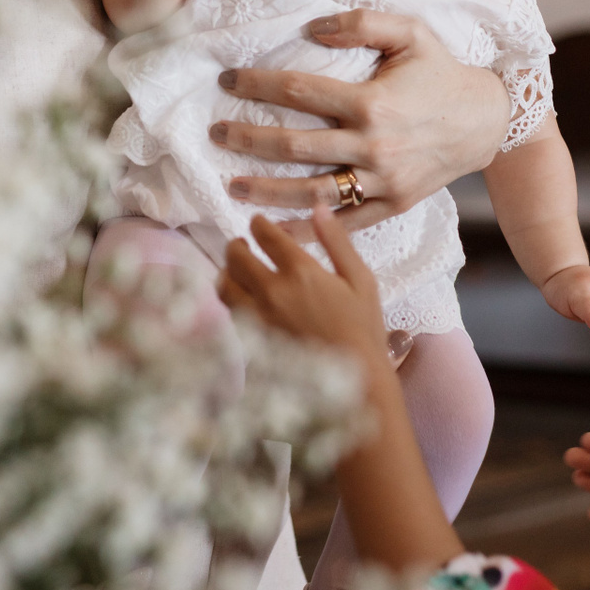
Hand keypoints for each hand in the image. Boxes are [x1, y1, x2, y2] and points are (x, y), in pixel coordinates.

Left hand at [213, 10, 508, 233]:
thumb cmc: (442, 73)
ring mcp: (382, 180)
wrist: (486, 122)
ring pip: (311, 190)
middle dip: (247, 139)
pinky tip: (277, 228)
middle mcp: (372, 144)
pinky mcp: (393, 204)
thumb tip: (313, 28)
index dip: (257, 84)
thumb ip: (362, 23)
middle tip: (215, 134)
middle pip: (293, 145)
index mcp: (371, 102)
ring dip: (266, 190)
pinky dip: (308, 228)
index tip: (228, 81)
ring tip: (232, 185)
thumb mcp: (411, 33)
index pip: (298, 91)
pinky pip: (343, 221)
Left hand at [219, 208, 387, 366]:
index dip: (258, 225)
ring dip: (226, 273)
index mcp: (300, 271)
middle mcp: (272, 291)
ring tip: (234, 271)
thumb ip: (337, 242)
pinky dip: (230, 302)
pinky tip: (240, 301)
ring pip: (225, 286)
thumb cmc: (364, 328)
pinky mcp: (254, 341)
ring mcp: (259, 318)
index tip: (257, 223)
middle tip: (241, 244)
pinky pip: (230, 315)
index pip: (267, 236)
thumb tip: (318, 209)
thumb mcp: (360, 279)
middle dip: (236, 245)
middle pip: (236, 258)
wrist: (355, 381)